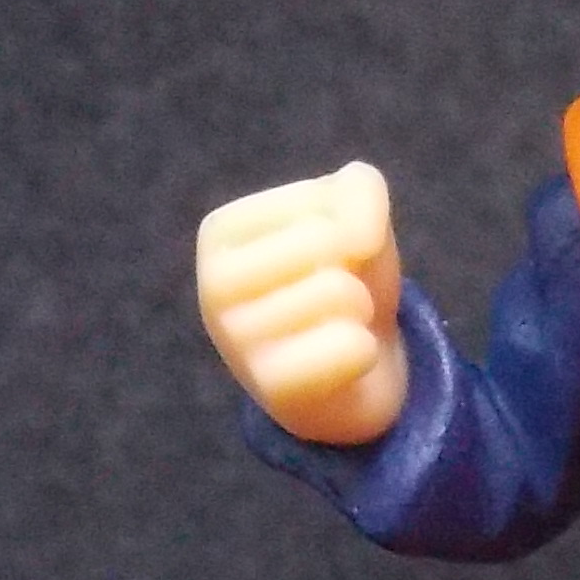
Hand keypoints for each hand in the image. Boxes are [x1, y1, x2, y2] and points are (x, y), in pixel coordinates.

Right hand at [194, 162, 411, 446]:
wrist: (351, 367)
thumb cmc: (340, 276)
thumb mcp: (354, 213)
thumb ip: (360, 189)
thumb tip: (359, 236)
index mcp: (220, 232)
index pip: (316, 199)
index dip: (347, 225)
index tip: (325, 257)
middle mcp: (213, 285)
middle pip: (325, 240)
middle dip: (352, 265)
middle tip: (334, 296)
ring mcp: (236, 342)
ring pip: (341, 292)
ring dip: (360, 310)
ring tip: (334, 326)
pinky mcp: (271, 390)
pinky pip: (352, 346)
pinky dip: (366, 349)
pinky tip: (341, 363)